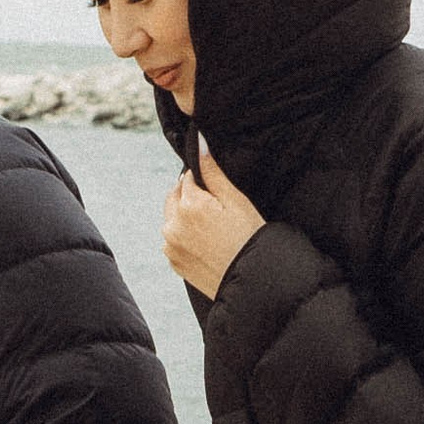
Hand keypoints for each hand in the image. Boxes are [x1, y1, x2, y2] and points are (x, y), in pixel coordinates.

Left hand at [161, 143, 265, 297]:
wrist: (252, 280)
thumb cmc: (250, 236)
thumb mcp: (235, 200)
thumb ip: (212, 171)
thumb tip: (198, 142)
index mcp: (187, 205)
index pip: (187, 179)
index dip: (203, 183)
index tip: (216, 193)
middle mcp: (172, 224)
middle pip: (174, 197)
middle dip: (189, 197)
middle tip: (215, 209)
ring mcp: (170, 245)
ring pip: (172, 219)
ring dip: (184, 217)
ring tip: (212, 228)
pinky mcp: (173, 261)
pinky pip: (174, 240)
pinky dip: (184, 237)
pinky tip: (206, 243)